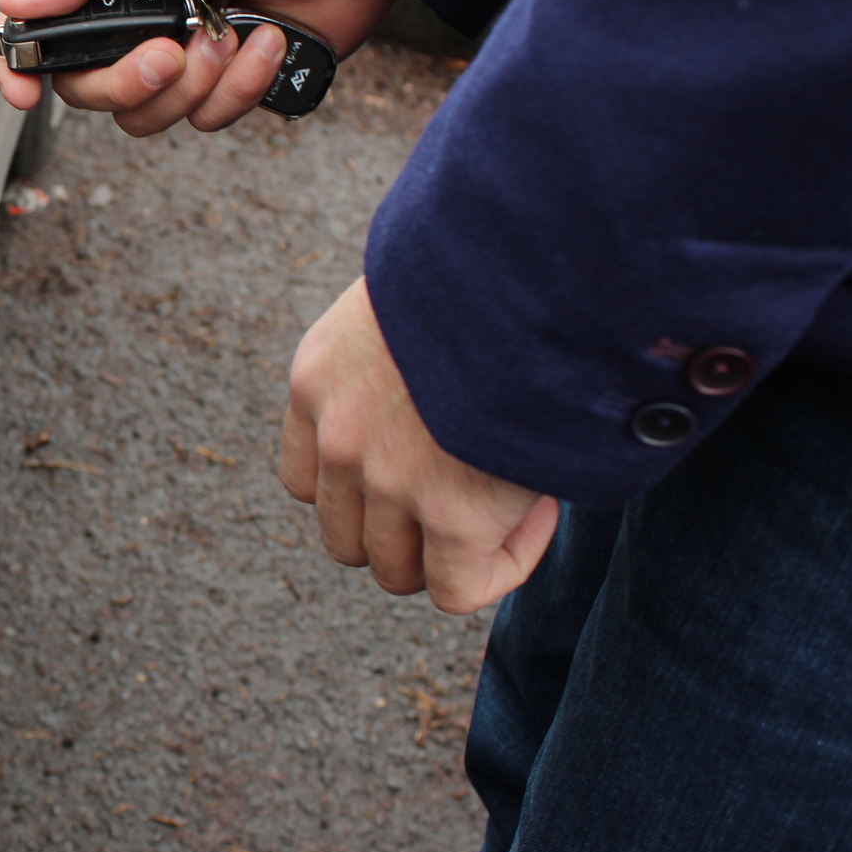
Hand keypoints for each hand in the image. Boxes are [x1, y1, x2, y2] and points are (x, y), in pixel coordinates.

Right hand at [0, 0, 400, 135]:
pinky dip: (242, 85)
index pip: (41, 38)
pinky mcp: (227, 88)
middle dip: (131, 81)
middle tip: (171, 52)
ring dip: (198, 81)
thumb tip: (14, 2)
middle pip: (91, 93)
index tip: (24, 93)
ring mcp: (182, 62)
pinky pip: (209, 119)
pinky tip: (267, 42)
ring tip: (232, 31)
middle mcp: (136, 28)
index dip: (20, 70)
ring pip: (150, 116)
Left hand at [281, 277, 560, 613]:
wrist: (537, 262)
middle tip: (476, 489)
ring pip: (396, 570)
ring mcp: (386, 480)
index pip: (309, 478)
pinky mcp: (450, 514)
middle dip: (408, 529)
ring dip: (452, 551)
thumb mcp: (417, 295)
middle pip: (346, 536)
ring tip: (514, 494)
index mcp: (317, 379)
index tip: (433, 462)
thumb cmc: (496, 264)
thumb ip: (405, 352)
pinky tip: (542, 509)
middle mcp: (337, 436)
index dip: (369, 490)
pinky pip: (459, 589)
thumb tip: (447, 391)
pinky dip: (500, 567)